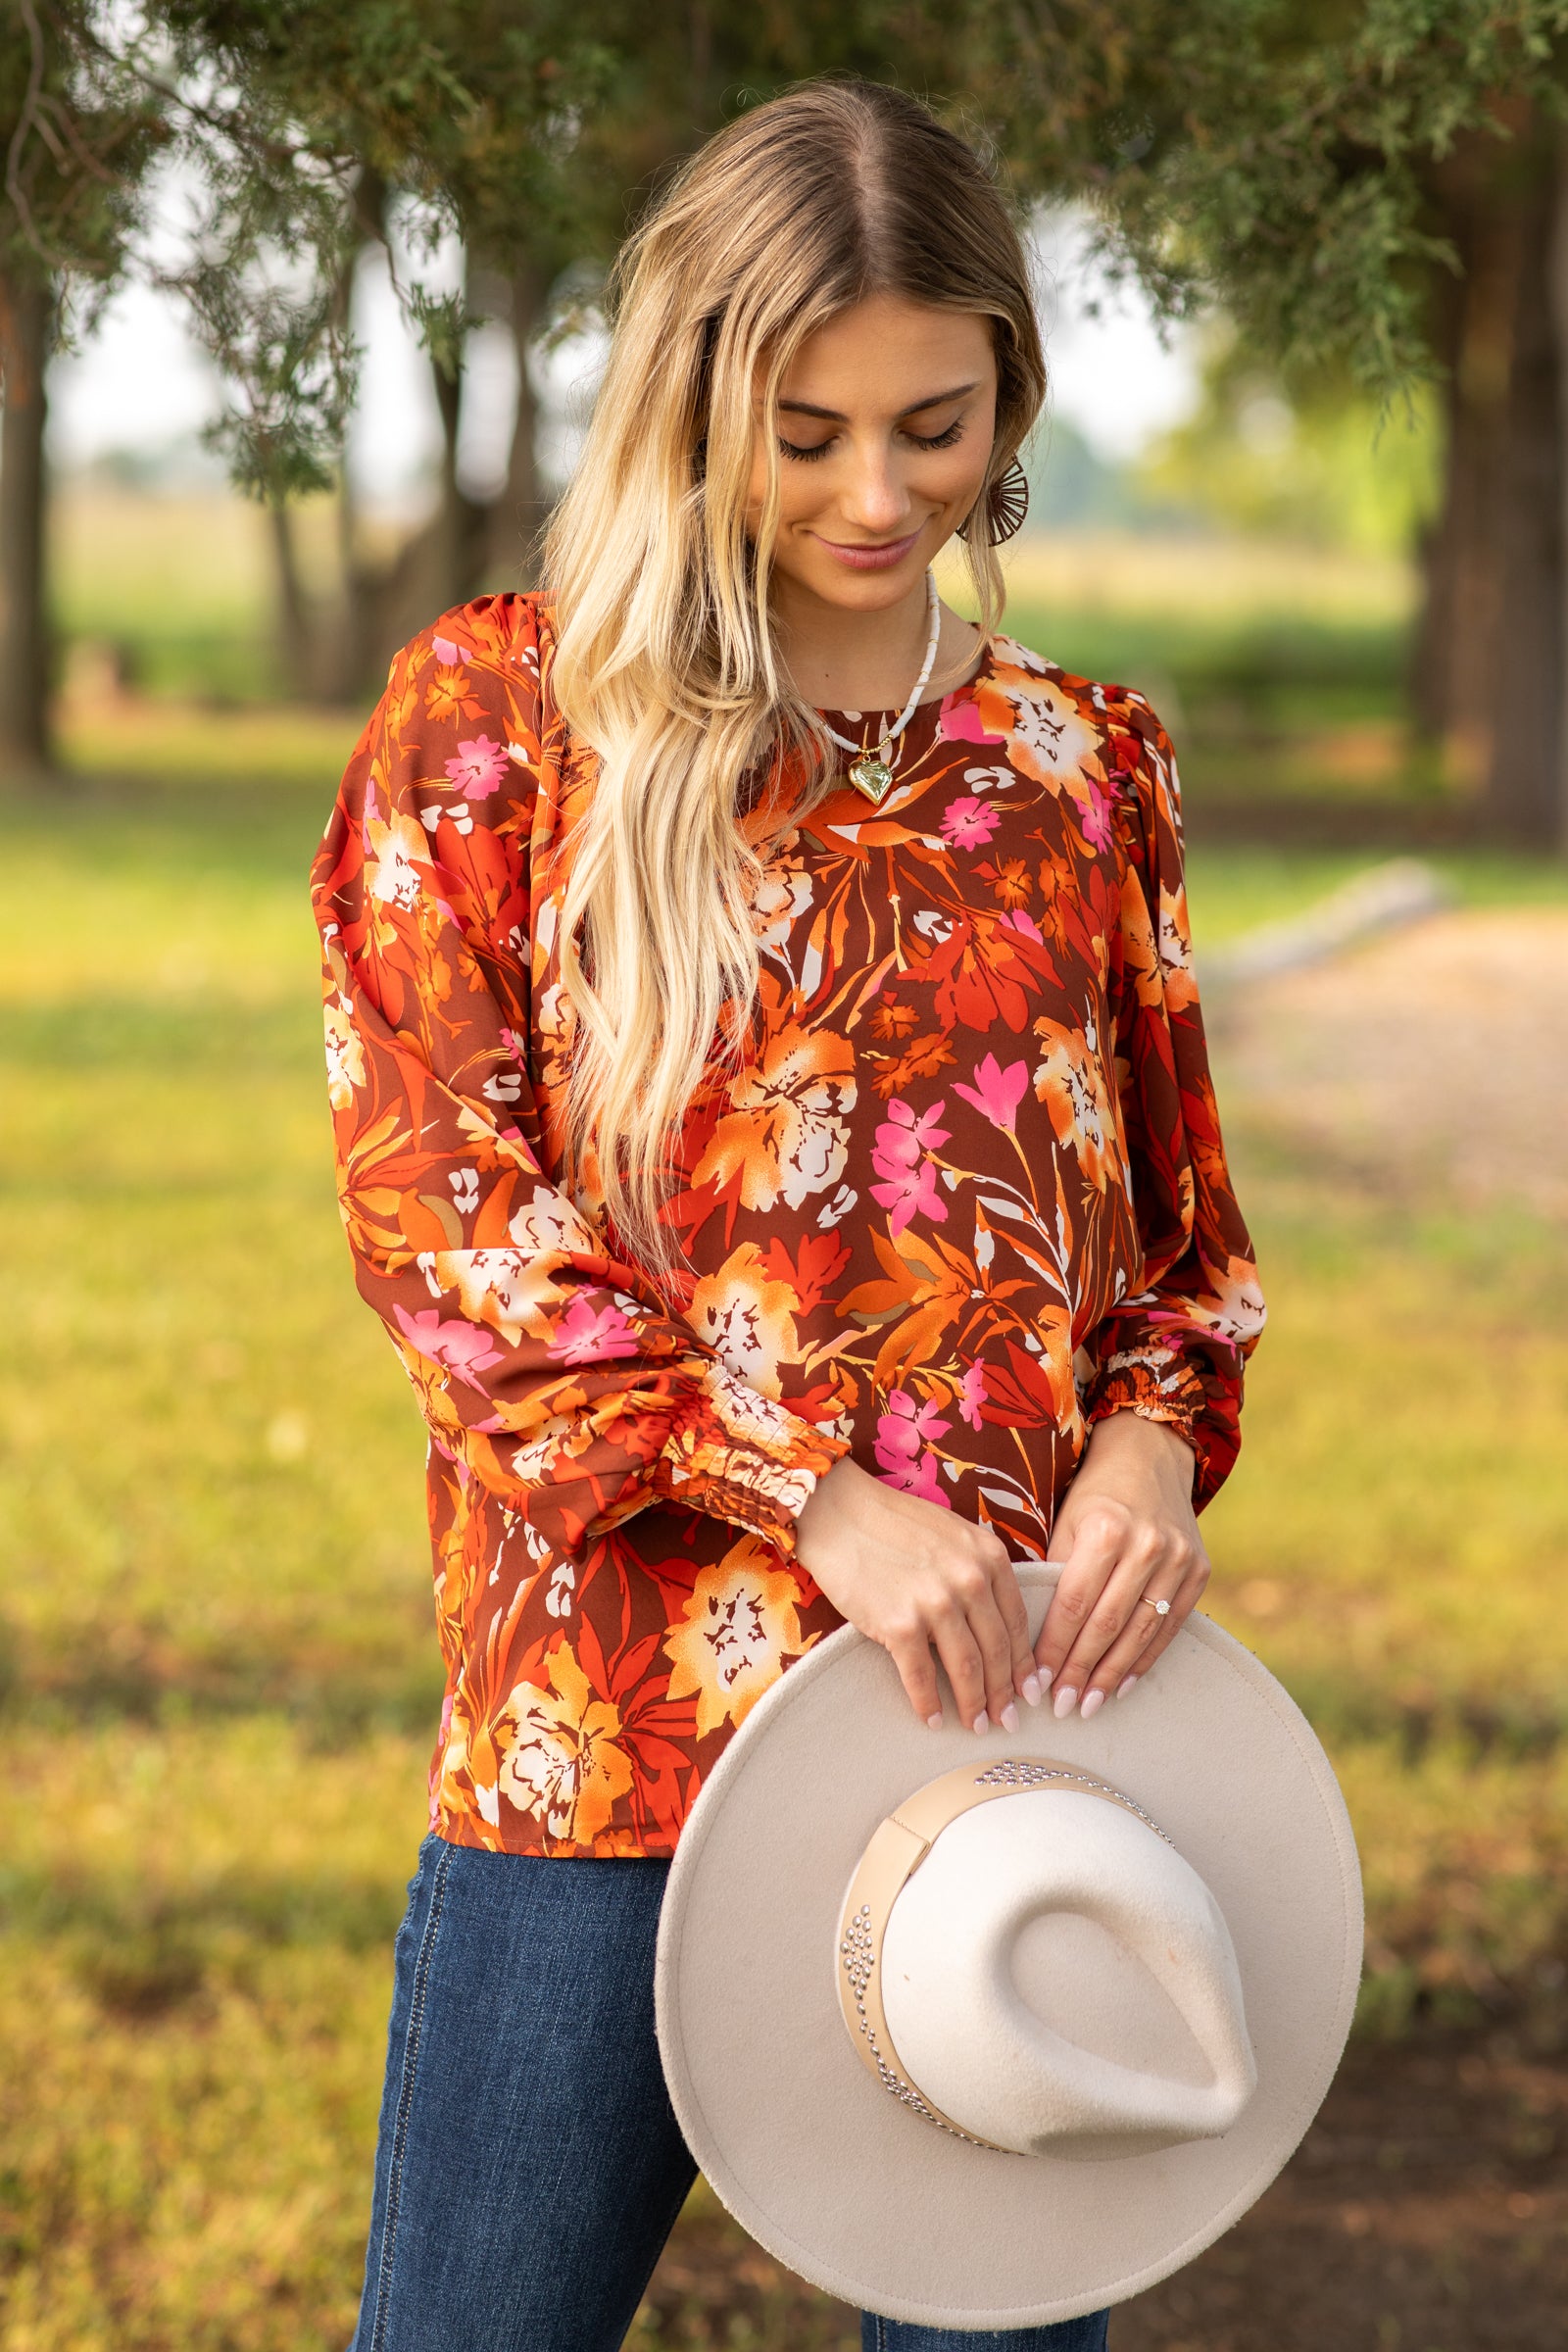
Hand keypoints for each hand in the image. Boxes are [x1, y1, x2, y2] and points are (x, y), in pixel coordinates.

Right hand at [793, 1456, 1039, 1731]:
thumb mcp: (954, 1534)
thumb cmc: (892, 1523)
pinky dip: (929, 1704)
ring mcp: (936, 1603)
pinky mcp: (899, 1624)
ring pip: (967, 1669)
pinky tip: (933, 1720)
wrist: (837, 1512)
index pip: (1017, 1622)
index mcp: (988, 1556)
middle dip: (1005, 1694)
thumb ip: (978, 1570)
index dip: (1023, 1663)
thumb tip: (994, 1622)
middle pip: (997, 1651)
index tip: (1028, 1690)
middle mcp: (970, 1579)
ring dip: (974, 1705)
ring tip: (975, 1726)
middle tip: (1007, 1722)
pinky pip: (921, 1676)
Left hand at [1036, 1411, 1207, 1719]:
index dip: (1054, 1647)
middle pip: (1107, 1623)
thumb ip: (1055, 1570)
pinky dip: (1145, 1659)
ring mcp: (1178, 1559)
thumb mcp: (1064, 1519)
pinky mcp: (1199, 1571)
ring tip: (1088, 1704)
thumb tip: (1029, 1635)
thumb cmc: (1095, 1492)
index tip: (1035, 1681)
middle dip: (1081, 1670)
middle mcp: (1146, 1545)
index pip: (1074, 1604)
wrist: (1152, 1455)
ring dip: (1112, 1674)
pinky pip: (1170, 1626)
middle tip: (1061, 1706)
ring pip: (1140, 1631)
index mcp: (1105, 1529)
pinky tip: (1123, 1683)